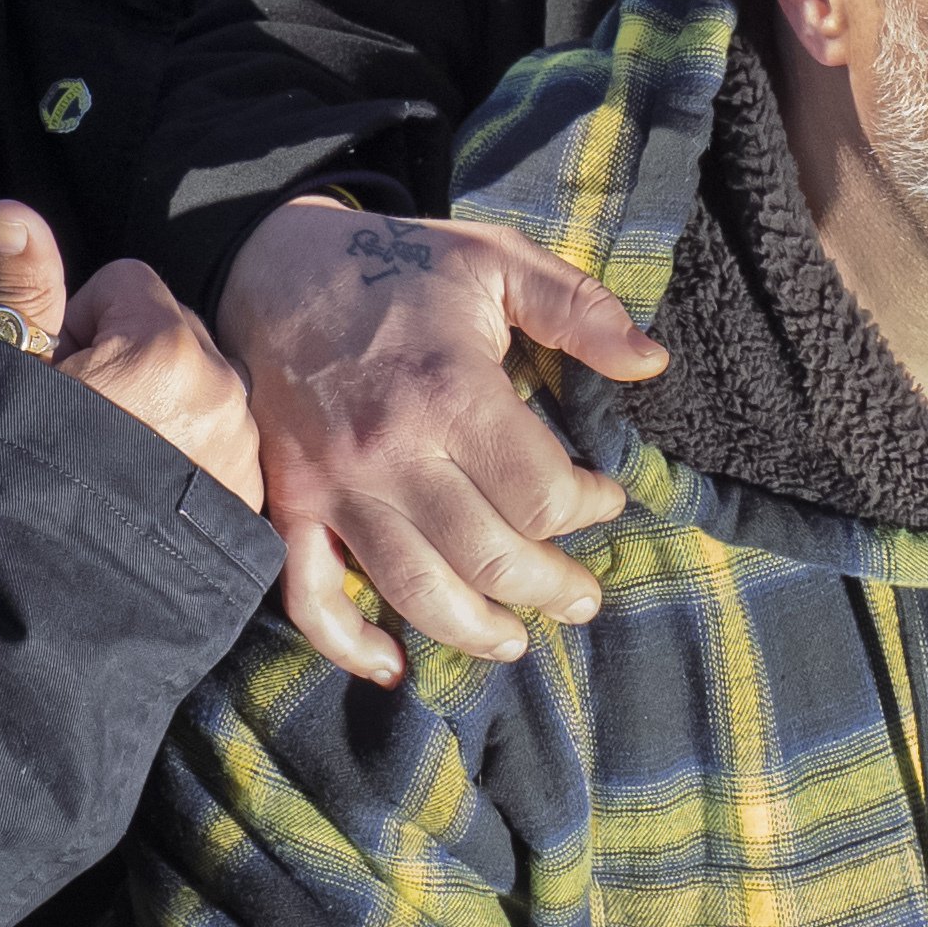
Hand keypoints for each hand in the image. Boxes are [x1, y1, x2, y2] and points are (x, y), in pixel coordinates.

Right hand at [0, 201, 262, 509]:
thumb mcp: (4, 373)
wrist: (35, 604)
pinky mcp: (249, 504)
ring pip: (200, 389)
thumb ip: (22, 286)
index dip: (79, 321)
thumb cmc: (9, 477)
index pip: (127, 283)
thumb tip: (12, 210)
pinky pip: (222, 446)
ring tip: (111, 465)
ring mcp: (241, 450)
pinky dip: (188, 459)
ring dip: (162, 409)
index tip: (56, 376)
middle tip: (81, 423)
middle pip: (171, 332)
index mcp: (163, 345)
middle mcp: (220, 388)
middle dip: (128, 361)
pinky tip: (141, 499)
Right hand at [215, 201, 659, 681]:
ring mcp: (333, 485)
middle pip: (489, 557)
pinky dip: (348, 644)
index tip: (603, 497)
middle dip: (552, 587)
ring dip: (477, 630)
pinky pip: (311, 596)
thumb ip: (579, 308)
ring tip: (515, 638)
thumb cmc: (399, 268)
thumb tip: (652, 364)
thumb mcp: (498, 261)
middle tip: (583, 596)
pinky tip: (391, 664)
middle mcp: (390, 450)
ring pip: (415, 590)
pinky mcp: (289, 505)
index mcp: (451, 390)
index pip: (541, 495)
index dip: (590, 508)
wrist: (274, 269)